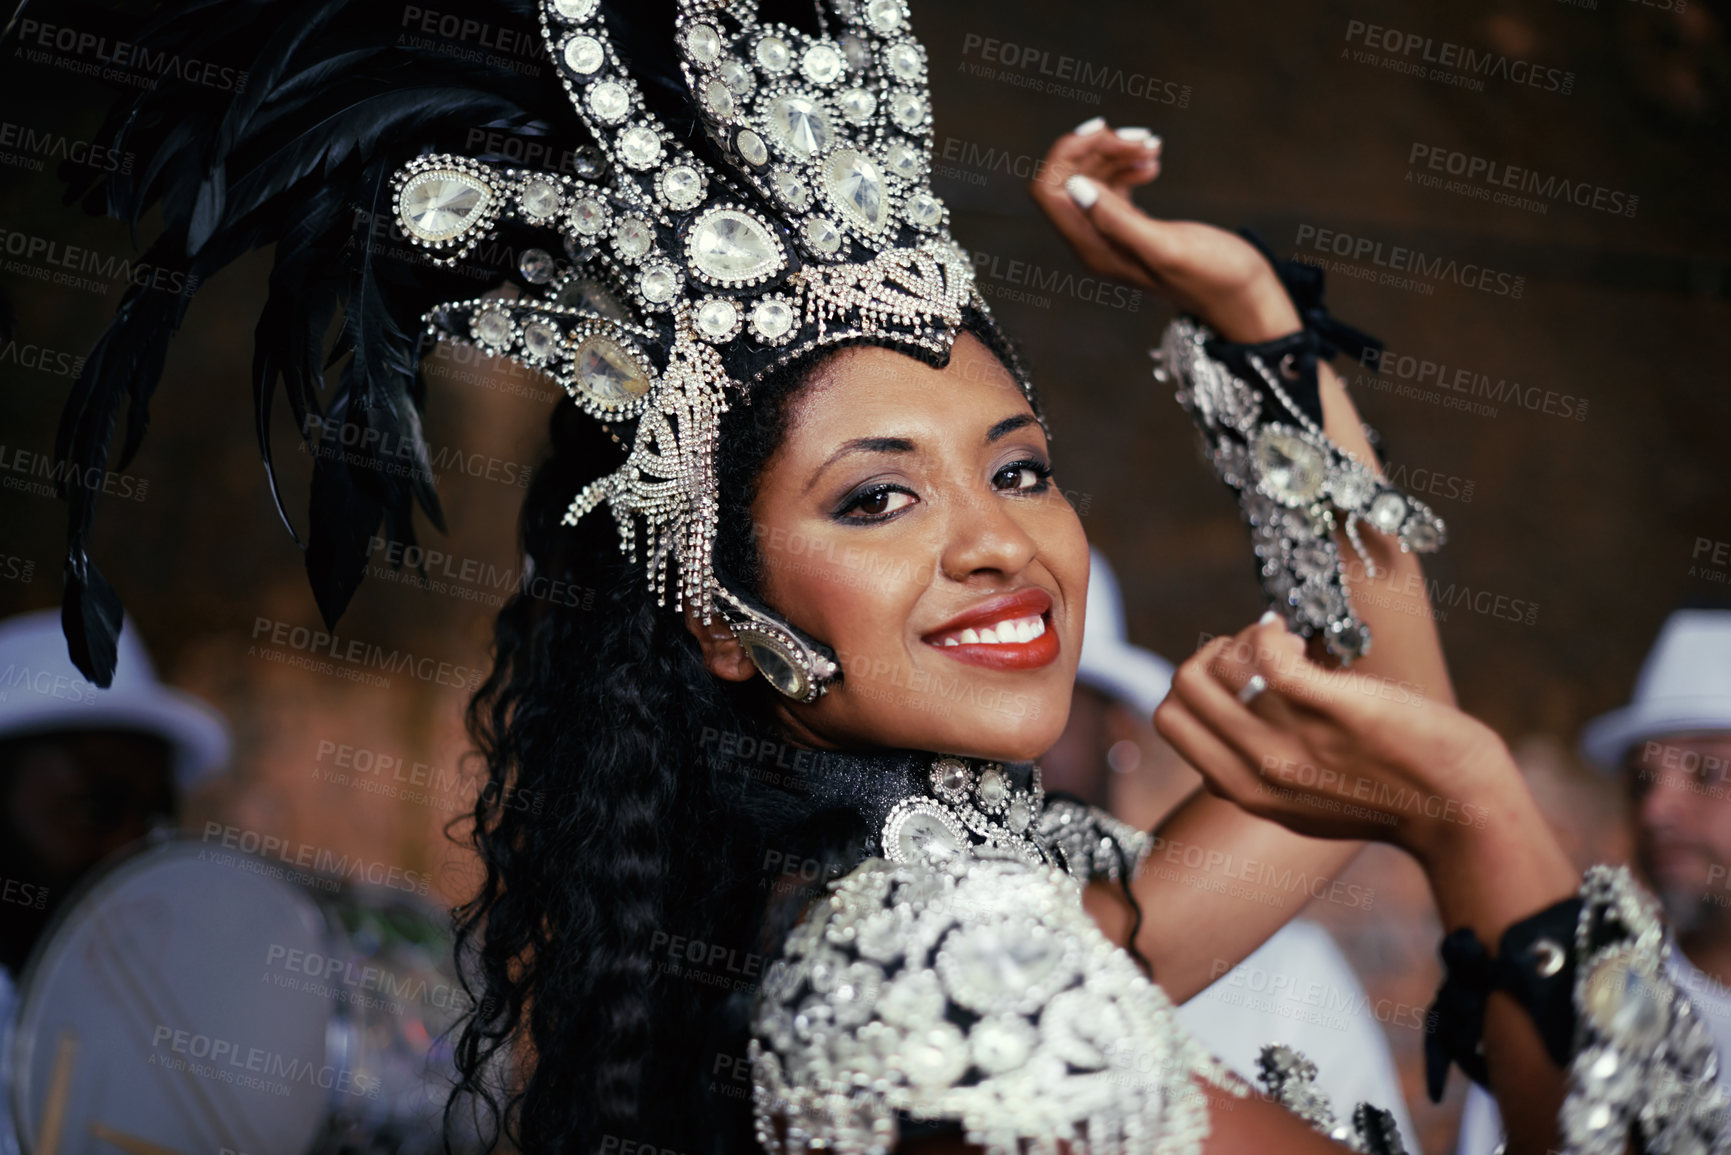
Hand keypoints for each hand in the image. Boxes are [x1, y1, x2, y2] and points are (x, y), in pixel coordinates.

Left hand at [1028, 119, 1301, 342]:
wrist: (1246, 298)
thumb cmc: (1213, 276)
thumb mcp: (1165, 246)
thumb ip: (1117, 221)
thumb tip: (1074, 187)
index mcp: (1093, 248)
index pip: (1048, 191)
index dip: (1066, 154)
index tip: (1105, 130)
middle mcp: (1095, 243)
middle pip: (1067, 179)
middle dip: (1097, 148)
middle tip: (1143, 137)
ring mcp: (1114, 236)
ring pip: (1092, 179)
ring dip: (1116, 153)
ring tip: (1153, 145)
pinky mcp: (1135, 228)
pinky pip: (1114, 187)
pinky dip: (1129, 166)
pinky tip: (1154, 161)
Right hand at [1152, 613, 1520, 864]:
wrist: (1459, 810)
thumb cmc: (1390, 800)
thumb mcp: (1301, 810)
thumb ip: (1256, 782)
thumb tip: (1217, 758)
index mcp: (1244, 792)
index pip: (1170, 722)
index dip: (1197, 686)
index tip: (1240, 677)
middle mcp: (1256, 770)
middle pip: (1179, 691)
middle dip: (1209, 657)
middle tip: (1257, 656)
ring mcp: (1291, 740)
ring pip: (1215, 665)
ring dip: (1246, 639)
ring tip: (1290, 649)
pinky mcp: (1331, 709)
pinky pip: (1267, 654)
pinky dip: (1270, 631)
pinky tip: (1296, 638)